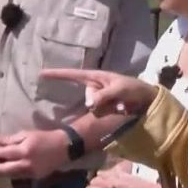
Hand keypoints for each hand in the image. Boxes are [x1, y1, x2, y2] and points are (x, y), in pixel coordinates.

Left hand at [0, 129, 69, 178]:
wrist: (63, 148)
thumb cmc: (44, 138)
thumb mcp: (27, 134)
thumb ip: (10, 139)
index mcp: (24, 151)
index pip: (3, 154)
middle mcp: (26, 165)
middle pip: (3, 170)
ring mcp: (30, 173)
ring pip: (9, 175)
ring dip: (2, 170)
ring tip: (1, 162)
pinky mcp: (34, 177)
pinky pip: (18, 176)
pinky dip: (12, 172)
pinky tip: (11, 166)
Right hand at [38, 68, 157, 116]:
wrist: (147, 99)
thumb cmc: (134, 89)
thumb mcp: (119, 90)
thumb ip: (103, 95)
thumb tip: (89, 104)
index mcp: (96, 77)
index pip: (72, 74)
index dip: (57, 74)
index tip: (41, 74)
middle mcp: (95, 87)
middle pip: (87, 96)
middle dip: (101, 101)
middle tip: (118, 101)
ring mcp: (99, 97)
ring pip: (94, 107)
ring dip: (109, 108)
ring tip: (123, 105)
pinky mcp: (104, 107)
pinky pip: (100, 113)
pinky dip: (111, 112)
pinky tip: (122, 110)